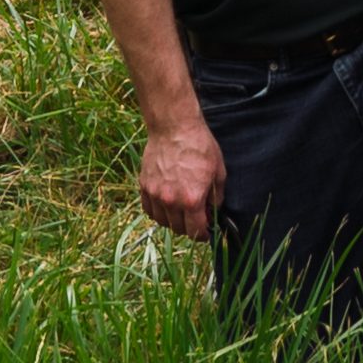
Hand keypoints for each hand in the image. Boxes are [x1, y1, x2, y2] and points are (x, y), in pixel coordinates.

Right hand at [135, 118, 223, 239]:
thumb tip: (213, 211)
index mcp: (191, 200)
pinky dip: (158, 212)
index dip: (203, 235)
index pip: (196, 232)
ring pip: (163, 222)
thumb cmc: (200, 146)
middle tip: (196, 218)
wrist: (174, 127)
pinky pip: (149, 210)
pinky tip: (166, 204)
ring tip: (181, 211)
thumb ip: (217, 197)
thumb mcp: (218, 172)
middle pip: (178, 229)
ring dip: (173, 221)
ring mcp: (155, 194)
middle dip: (190, 228)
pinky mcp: (144, 186)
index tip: (206, 232)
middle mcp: (171, 201)